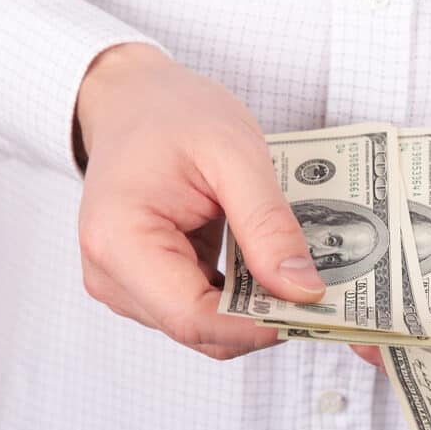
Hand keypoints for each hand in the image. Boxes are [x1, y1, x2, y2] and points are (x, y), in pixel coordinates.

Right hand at [76, 43, 324, 359]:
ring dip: (254, 309)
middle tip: (320, 291)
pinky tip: (268, 269)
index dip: (256, 325)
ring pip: (204, 326)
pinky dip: (240, 297)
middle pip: (199, 329)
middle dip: (262, 319)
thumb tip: (304, 290)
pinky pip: (201, 309)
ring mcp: (124, 285)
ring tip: (296, 272)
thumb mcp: (234, 154)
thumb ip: (268, 224)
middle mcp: (110, 275)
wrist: (133, 100)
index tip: (312, 309)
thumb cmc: (173, 114)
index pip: (192, 318)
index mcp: (119, 241)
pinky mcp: (145, 285)